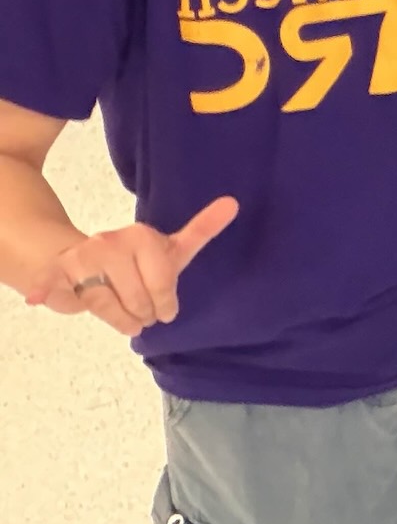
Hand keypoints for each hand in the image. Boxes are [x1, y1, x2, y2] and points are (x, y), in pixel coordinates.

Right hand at [24, 197, 238, 336]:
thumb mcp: (170, 248)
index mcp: (142, 236)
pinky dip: (44, 290)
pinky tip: (36, 297)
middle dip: (142, 312)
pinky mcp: (57, 272)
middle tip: (144, 316)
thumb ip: (201, 230)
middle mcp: (111, 242)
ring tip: (127, 321)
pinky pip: (50, 283)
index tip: (166, 312)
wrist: (81, 257)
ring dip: (117, 318)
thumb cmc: (135, 261)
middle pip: (134, 295)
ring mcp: (82, 257)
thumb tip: (234, 202)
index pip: (161, 279)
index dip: (165, 301)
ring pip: (103, 302)